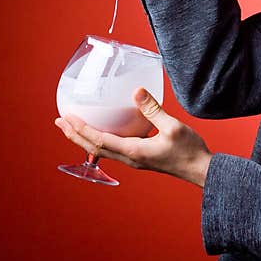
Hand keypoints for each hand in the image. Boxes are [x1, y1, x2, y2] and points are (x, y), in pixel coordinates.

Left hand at [54, 88, 212, 187]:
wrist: (200, 169)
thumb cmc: (189, 151)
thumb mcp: (173, 127)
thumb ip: (154, 109)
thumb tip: (137, 91)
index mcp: (133, 151)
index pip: (99, 141)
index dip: (81, 129)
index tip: (67, 117)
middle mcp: (129, 158)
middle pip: (93, 148)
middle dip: (75, 134)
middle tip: (60, 121)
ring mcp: (134, 160)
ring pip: (101, 150)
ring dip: (84, 138)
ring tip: (73, 127)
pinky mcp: (139, 157)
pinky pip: (112, 149)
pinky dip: (99, 140)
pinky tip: (102, 131)